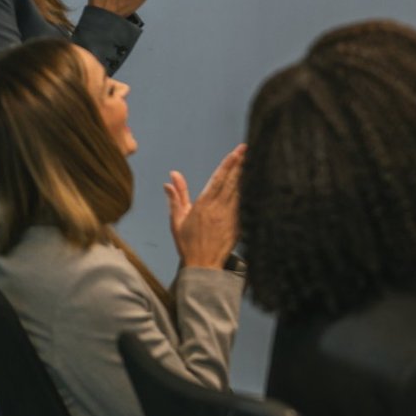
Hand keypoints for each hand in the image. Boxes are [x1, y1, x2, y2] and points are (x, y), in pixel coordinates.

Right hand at [165, 144, 245, 269]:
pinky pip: (240, 204)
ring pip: (237, 191)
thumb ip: (177, 197)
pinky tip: (243, 184)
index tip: (237, 151)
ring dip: (240, 176)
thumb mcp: (177, 220)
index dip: (228, 164)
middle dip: (238, 164)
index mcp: (204, 205)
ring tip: (245, 161)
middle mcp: (219, 208)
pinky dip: (241, 192)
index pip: (218, 179)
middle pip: (231, 181)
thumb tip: (171, 178)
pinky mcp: (237, 224)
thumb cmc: (187, 243)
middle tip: (244, 149)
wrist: (204, 266)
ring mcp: (230, 216)